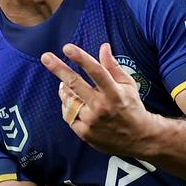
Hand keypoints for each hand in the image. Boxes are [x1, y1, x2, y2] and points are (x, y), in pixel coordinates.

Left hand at [40, 43, 155, 155]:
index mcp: (114, 93)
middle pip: (75, 84)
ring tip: (64, 84)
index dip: (81, 58)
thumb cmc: (131, 107)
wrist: (139, 139)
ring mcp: (91, 121)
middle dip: (59, 69)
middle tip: (45, 57)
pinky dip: (68, 105)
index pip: (96, 71)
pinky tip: (72, 102)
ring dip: (64, 89)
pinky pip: (68, 114)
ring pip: (68, 99)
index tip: (67, 47)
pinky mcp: (84, 133)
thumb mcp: (128, 85)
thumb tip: (103, 46)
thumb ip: (113, 66)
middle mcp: (101, 107)